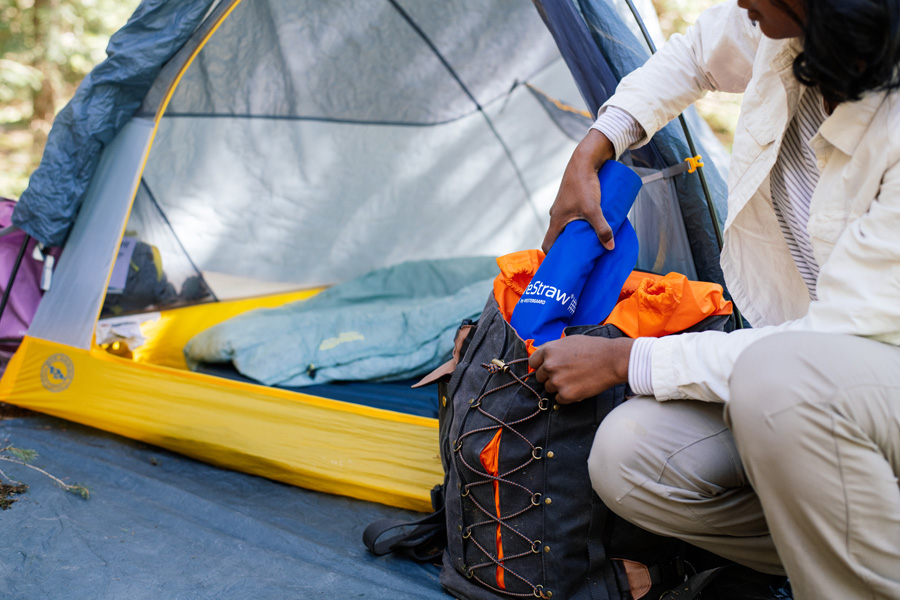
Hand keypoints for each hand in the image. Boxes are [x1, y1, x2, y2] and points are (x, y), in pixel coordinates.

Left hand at [528, 335, 633, 403]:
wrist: (612, 360)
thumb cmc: (594, 348)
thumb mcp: (570, 341)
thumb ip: (554, 350)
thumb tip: (544, 358)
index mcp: (549, 350)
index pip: (533, 362)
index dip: (540, 365)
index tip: (547, 368)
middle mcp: (549, 365)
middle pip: (540, 377)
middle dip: (550, 376)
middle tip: (566, 374)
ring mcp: (557, 381)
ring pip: (549, 388)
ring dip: (559, 387)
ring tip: (576, 379)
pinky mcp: (566, 394)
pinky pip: (559, 399)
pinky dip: (568, 396)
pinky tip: (579, 387)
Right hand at [542, 129, 616, 253]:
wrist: (585, 159)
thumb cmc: (584, 184)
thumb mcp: (593, 209)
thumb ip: (602, 229)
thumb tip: (610, 247)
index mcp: (556, 220)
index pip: (548, 245)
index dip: (553, 257)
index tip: (563, 265)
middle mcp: (557, 215)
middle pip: (559, 237)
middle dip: (569, 247)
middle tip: (580, 257)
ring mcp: (564, 207)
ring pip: (568, 226)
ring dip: (576, 233)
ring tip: (590, 241)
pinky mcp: (572, 199)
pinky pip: (574, 216)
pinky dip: (580, 222)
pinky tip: (593, 224)